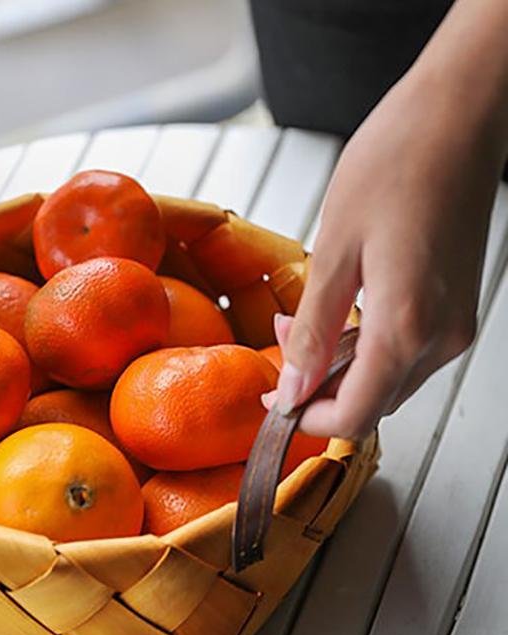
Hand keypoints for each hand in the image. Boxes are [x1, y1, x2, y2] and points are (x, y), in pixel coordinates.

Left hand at [264, 63, 506, 438]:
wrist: (459, 115)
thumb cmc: (397, 163)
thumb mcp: (334, 251)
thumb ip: (313, 331)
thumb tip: (292, 388)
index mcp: (407, 327)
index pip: (353, 416)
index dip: (306, 420)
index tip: (273, 402)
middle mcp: (441, 337)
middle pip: (372, 405)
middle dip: (318, 393)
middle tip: (280, 353)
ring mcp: (455, 325)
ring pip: (388, 383)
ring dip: (340, 371)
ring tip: (303, 324)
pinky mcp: (456, 309)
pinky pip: (405, 355)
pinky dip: (366, 351)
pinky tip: (339, 316)